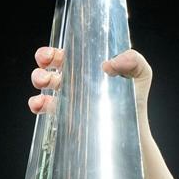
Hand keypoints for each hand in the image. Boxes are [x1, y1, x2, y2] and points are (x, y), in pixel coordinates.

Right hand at [28, 47, 153, 117]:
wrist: (134, 130)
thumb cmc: (136, 98)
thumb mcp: (141, 73)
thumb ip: (133, 60)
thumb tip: (109, 64)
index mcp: (90, 64)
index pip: (69, 50)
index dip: (57, 49)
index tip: (53, 53)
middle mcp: (76, 78)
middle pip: (51, 63)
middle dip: (43, 58)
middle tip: (46, 62)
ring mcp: (69, 96)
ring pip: (44, 81)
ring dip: (39, 78)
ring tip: (45, 81)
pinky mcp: (65, 114)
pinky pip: (44, 106)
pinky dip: (37, 102)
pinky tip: (41, 103)